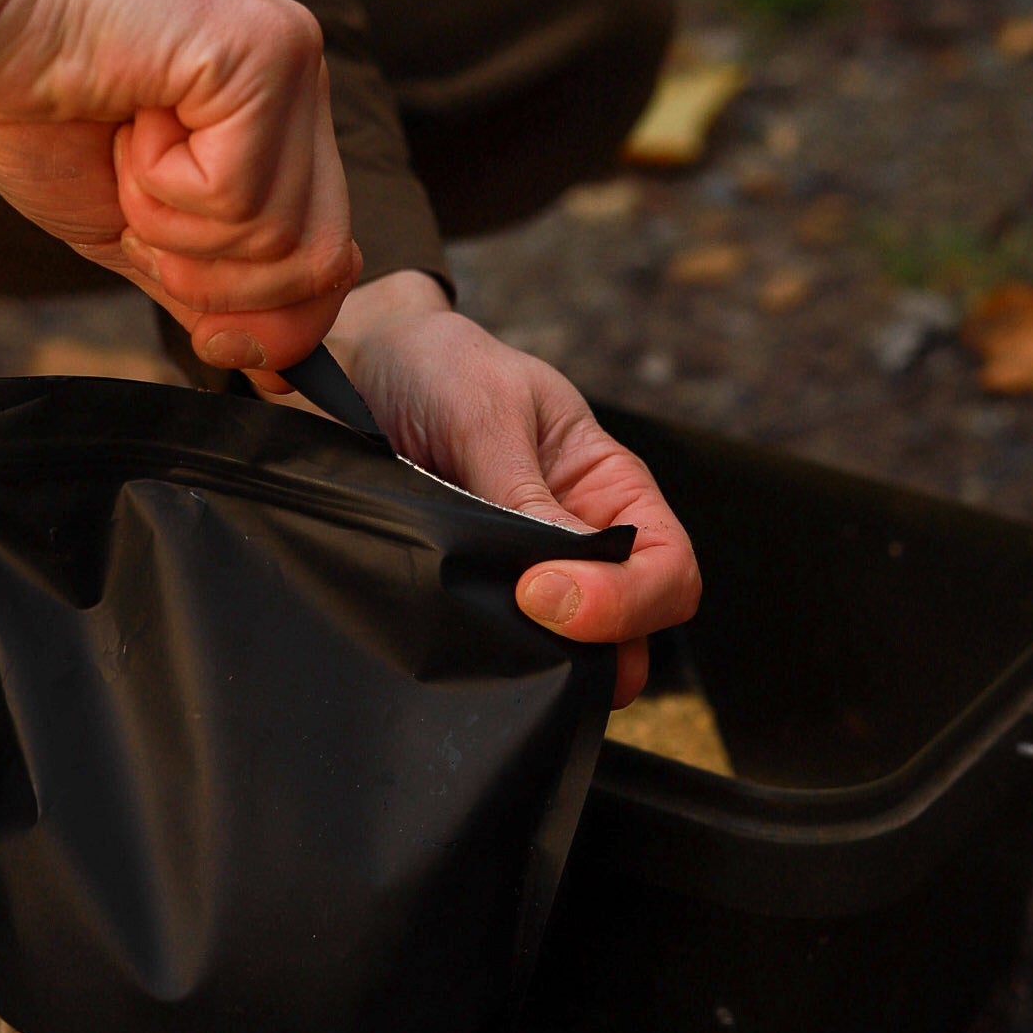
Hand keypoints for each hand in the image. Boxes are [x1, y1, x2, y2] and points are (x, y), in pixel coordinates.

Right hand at [0, 0, 359, 371]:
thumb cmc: (32, 107)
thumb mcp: (135, 233)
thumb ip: (211, 291)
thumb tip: (280, 370)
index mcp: (278, 124)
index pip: (327, 260)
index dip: (270, 319)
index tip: (207, 333)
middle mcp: (302, 86)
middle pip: (317, 260)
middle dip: (212, 280)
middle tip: (138, 211)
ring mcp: (292, 62)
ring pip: (276, 236)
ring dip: (169, 222)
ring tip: (125, 147)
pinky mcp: (265, 52)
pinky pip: (238, 194)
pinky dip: (161, 185)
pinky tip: (130, 119)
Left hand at [324, 273, 700, 704]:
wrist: (365, 369)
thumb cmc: (441, 370)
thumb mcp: (487, 411)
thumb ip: (522, 493)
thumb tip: (562, 574)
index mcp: (609, 488)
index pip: (667, 567)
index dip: (624, 597)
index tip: (538, 591)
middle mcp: (582, 540)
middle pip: (634, 627)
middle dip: (593, 644)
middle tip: (517, 624)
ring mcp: (530, 575)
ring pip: (572, 653)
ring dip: (543, 663)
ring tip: (490, 650)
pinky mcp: (476, 599)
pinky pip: (502, 649)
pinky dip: (491, 661)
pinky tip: (459, 651)